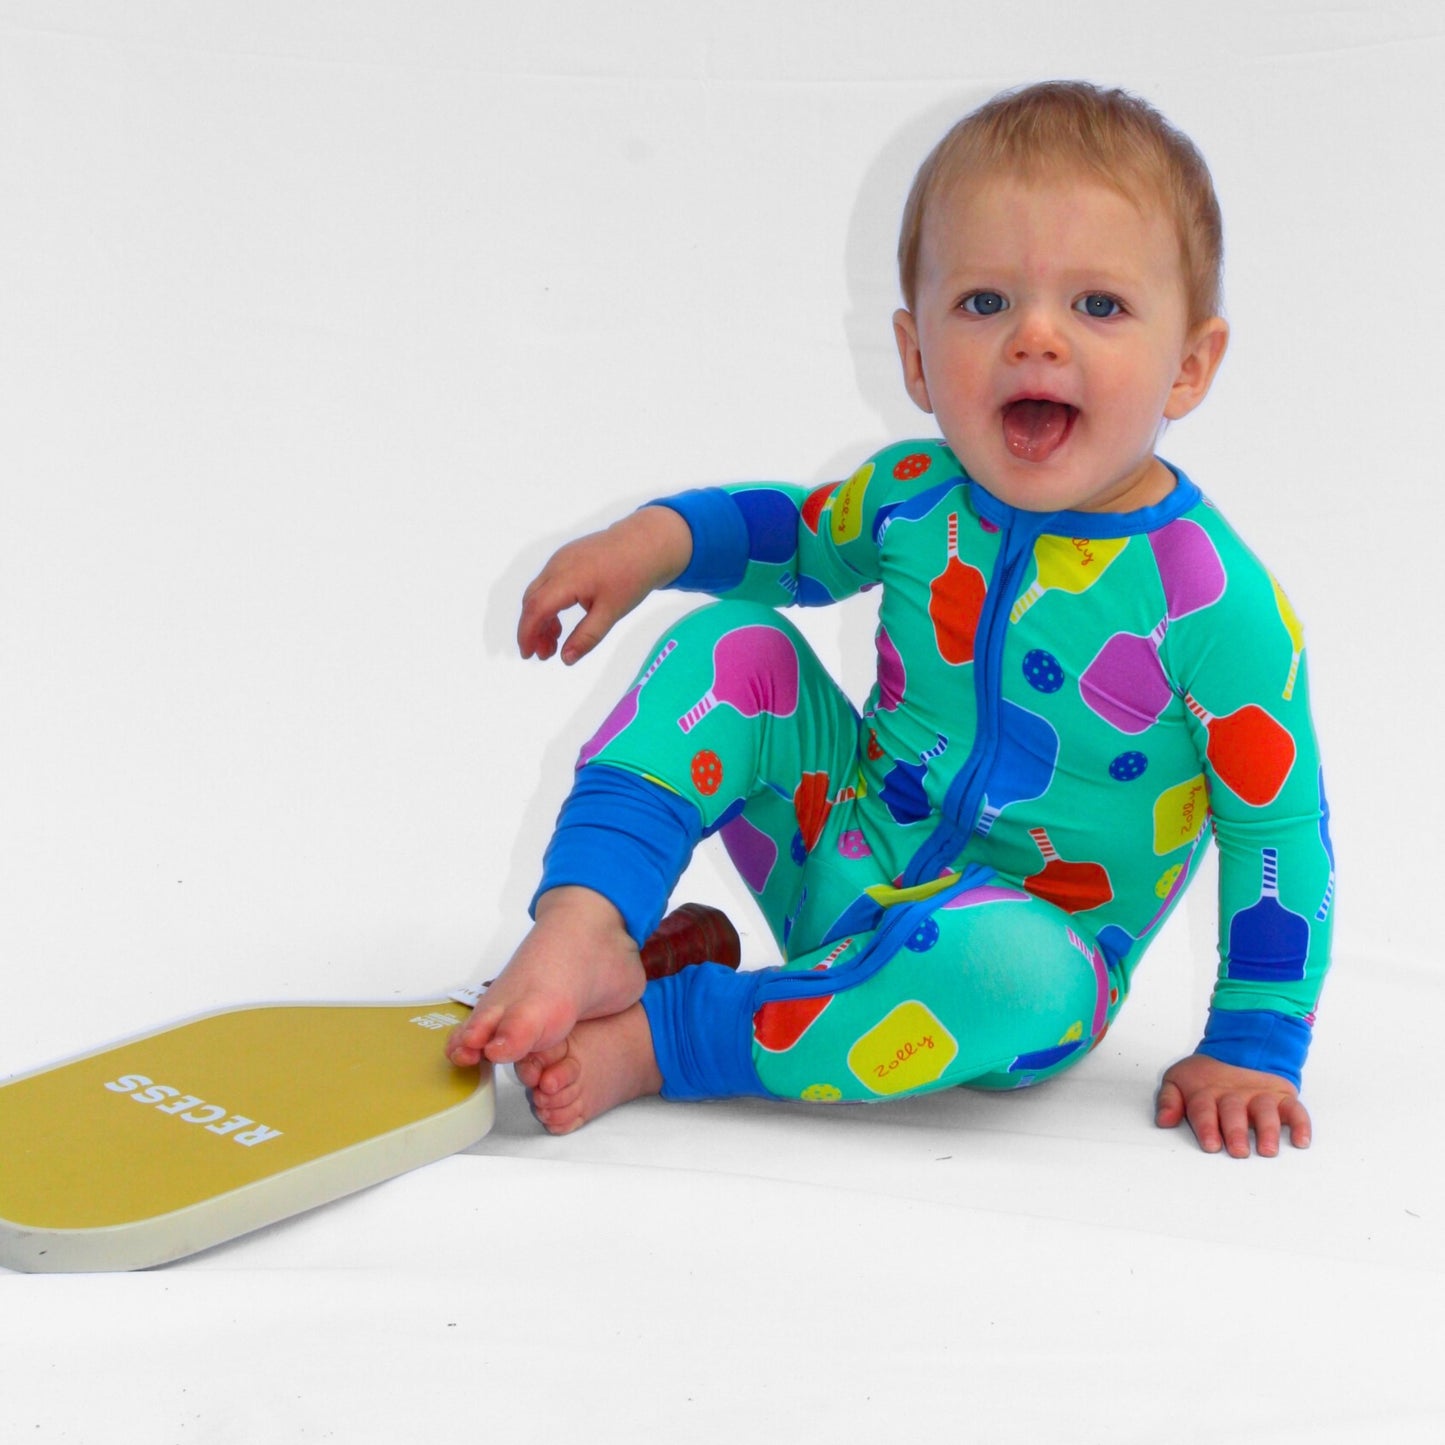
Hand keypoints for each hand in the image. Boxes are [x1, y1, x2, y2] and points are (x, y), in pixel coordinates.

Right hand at [517, 507, 692, 664]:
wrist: (647, 542)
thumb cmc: (631, 576)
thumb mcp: (611, 612)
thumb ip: (587, 636)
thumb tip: (566, 659)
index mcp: (567, 579)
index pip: (535, 609)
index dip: (527, 634)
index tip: (528, 655)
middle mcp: (558, 565)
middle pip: (532, 601)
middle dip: (533, 630)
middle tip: (545, 654)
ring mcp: (561, 558)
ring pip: (539, 592)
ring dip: (541, 618)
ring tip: (554, 641)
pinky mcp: (567, 557)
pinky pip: (548, 583)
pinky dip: (548, 605)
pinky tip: (560, 621)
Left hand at [1155, 1053, 1310, 1157]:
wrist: (1238, 1049)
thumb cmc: (1205, 1078)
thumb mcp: (1178, 1081)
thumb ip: (1169, 1101)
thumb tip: (1163, 1121)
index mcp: (1206, 1093)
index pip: (1204, 1110)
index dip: (1207, 1127)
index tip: (1211, 1145)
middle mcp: (1234, 1095)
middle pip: (1234, 1113)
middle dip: (1236, 1132)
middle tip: (1238, 1151)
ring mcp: (1259, 1096)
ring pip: (1265, 1112)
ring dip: (1268, 1131)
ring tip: (1267, 1150)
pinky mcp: (1282, 1097)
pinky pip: (1295, 1110)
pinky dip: (1301, 1124)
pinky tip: (1301, 1141)